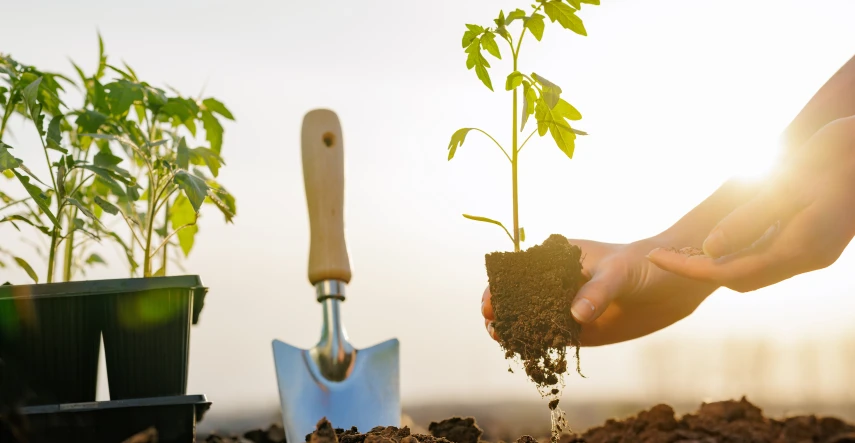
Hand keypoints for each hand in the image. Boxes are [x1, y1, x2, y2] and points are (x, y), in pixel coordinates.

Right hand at [481, 237, 718, 345]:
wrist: (675, 284)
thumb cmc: (644, 265)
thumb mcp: (620, 272)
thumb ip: (597, 292)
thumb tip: (574, 315)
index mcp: (559, 259)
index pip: (521, 270)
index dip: (501, 285)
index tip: (491, 300)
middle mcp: (558, 283)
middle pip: (521, 298)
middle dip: (503, 309)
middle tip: (493, 323)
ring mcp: (568, 307)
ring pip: (534, 320)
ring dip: (517, 330)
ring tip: (503, 338)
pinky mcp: (581, 330)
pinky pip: (555, 339)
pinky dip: (540, 346)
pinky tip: (528, 352)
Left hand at [648, 116, 854, 291]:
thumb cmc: (839, 155)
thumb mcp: (788, 184)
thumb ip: (748, 220)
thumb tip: (709, 251)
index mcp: (800, 248)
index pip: (729, 271)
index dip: (688, 267)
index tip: (655, 258)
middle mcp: (809, 257)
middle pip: (743, 277)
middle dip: (702, 270)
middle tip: (666, 255)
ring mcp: (817, 251)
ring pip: (758, 269)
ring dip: (722, 262)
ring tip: (686, 249)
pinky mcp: (820, 240)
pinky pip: (772, 255)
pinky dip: (744, 250)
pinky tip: (725, 236)